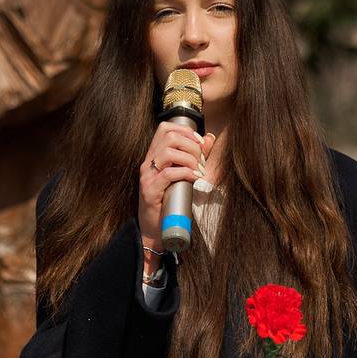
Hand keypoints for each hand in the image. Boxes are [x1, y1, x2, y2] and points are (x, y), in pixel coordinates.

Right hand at [138, 122, 214, 264]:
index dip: (185, 131)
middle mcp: (148, 163)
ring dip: (189, 159)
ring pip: (168, 153)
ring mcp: (147, 176)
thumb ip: (195, 156)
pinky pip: (168, 174)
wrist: (155, 229)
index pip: (165, 128)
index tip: (200, 143)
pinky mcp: (150, 190)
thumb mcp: (183, 175)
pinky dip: (185, 173)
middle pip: (169, 137)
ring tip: (198, 171)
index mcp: (154, 156)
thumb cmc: (169, 202)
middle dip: (191, 145)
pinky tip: (194, 178)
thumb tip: (209, 138)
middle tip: (201, 161)